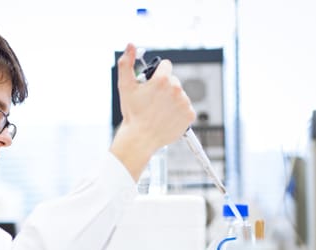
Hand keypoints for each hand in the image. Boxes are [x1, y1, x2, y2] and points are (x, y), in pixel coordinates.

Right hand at [110, 43, 195, 180]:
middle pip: (173, 81)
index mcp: (163, 79)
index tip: (152, 85)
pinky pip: (186, 108)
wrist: (140, 138)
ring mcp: (185, 102)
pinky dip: (179, 112)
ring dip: (171, 100)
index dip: (157, 75)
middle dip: (164, 88)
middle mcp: (176, 89)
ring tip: (159, 111)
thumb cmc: (132, 114)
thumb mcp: (125, 86)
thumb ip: (126, 63)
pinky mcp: (190, 115)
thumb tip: (130, 45)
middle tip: (152, 102)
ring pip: (179, 95)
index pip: (166, 66)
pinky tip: (167, 117)